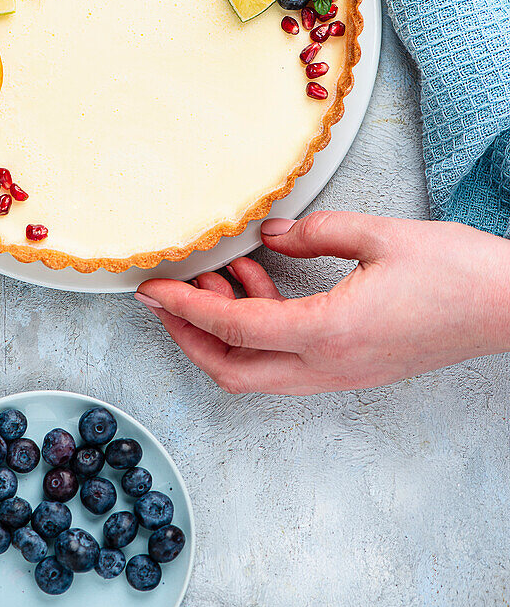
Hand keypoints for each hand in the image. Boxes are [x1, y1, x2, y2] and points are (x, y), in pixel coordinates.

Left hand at [135, 212, 509, 394]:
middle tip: (167, 296)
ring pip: (259, 371)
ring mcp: (343, 375)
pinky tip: (263, 281)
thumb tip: (269, 235)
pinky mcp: (355, 368)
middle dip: (189, 336)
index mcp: (329, 332)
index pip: (234, 328)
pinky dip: (261, 329)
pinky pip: (288, 361)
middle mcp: (329, 366)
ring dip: (226, 330)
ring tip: (220, 273)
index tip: (150, 290)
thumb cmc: (456, 271)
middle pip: (234, 371)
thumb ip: (313, 232)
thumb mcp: (378, 234)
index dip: (184, 309)